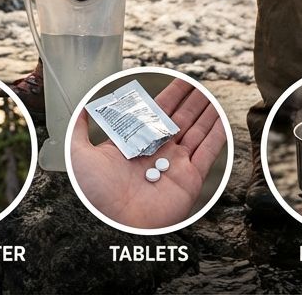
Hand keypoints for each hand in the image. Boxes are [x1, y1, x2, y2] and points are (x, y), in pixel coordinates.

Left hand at [70, 79, 227, 229]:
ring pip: (197, 134)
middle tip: (202, 86)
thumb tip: (80, 108)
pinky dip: (217, 136)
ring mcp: (175, 165)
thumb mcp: (79, 154)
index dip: (171, 96)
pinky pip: (207, 153)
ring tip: (215, 97)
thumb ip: (79, 129)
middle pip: (180, 121)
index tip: (182, 81)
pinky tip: (222, 120)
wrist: (113, 221)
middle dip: (192, 103)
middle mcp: (157, 153)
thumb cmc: (95, 192)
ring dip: (207, 115)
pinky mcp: (190, 179)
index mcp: (135, 144)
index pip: (158, 113)